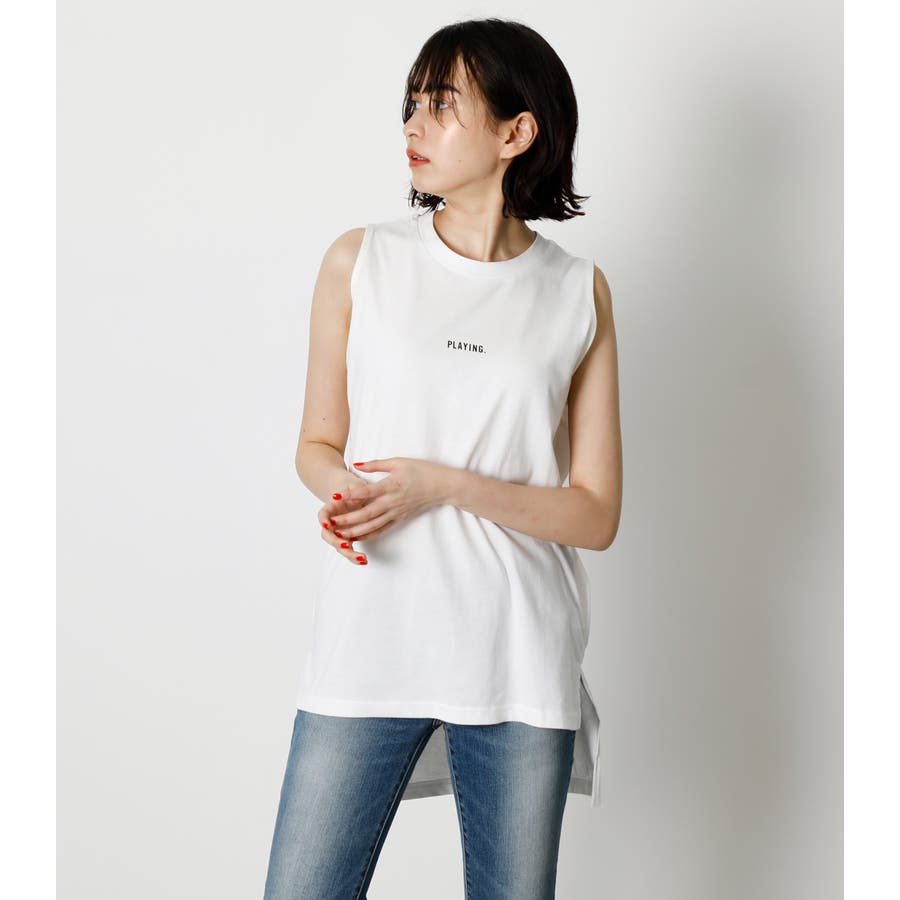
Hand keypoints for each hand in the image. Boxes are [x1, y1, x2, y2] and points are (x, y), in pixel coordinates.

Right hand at [317, 474, 372, 564]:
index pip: (323, 515)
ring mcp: (339, 532)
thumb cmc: (354, 488)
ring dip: (349, 554)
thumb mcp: (355, 486)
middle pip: (329, 536)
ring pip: (339, 546)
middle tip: (347, 546)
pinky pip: (349, 549)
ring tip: (362, 559)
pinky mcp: (348, 538)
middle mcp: (332, 522)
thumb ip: (354, 491)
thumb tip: (357, 499)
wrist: (353, 494)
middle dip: (337, 542)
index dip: (323, 520)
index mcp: (332, 508)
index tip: (327, 524)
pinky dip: (355, 556)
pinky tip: (364, 560)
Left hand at [322, 457, 447, 552]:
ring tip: (339, 534)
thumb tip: (356, 463)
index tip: (336, 496)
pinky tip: (357, 538)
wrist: (443, 486)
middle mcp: (393, 501)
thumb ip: (376, 464)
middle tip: (330, 522)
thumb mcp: (399, 461)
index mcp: (392, 485)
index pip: (368, 492)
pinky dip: (369, 535)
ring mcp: (397, 512)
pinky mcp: (400, 518)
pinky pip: (383, 529)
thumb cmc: (422, 470)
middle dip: (348, 519)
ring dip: (355, 531)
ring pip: (374, 525)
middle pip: (367, 513)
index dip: (351, 494)